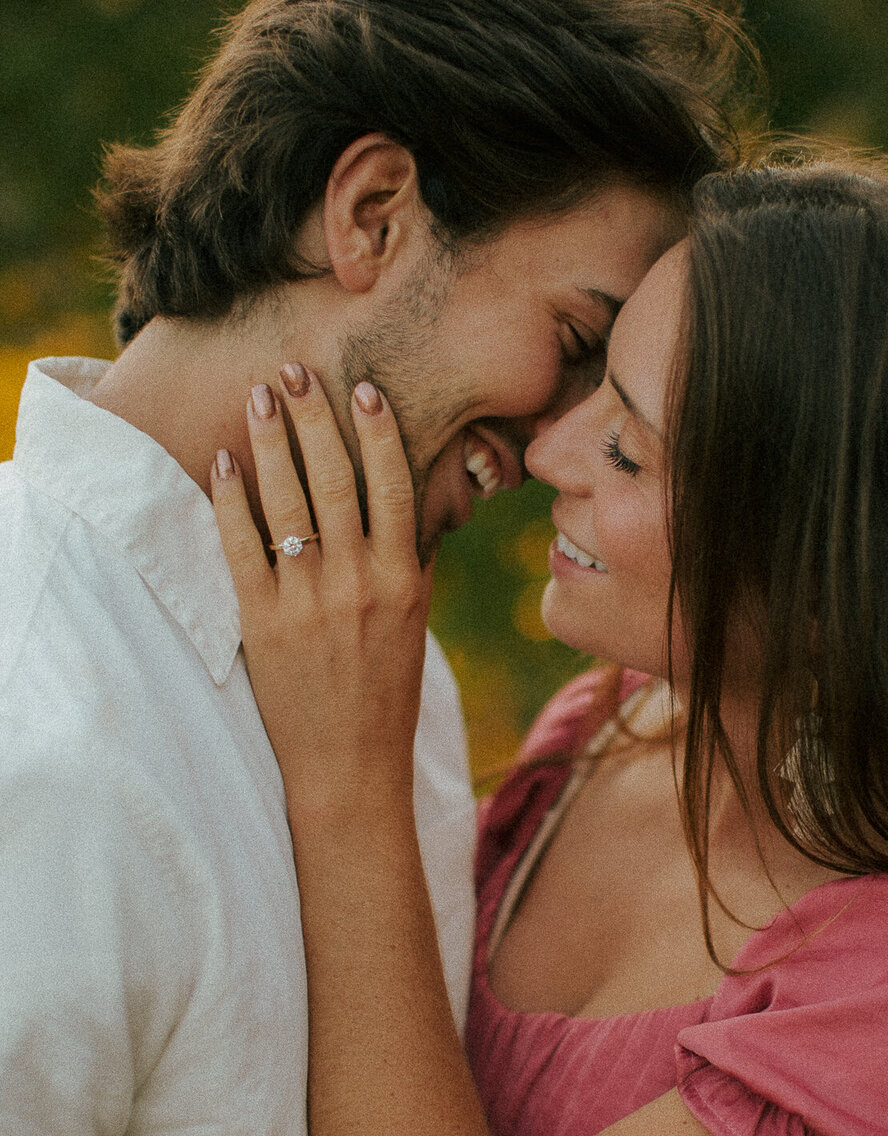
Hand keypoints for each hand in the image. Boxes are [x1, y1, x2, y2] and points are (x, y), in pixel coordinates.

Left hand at [212, 367, 430, 817]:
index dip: (377, 432)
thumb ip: (412, 564)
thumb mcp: (414, 625)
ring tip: (258, 396)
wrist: (350, 765)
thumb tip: (415, 509)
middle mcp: (358, 583)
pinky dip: (232, 500)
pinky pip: (243, 548)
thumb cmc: (386, 694)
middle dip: (313, 418)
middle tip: (293, 370)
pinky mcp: (263, 623)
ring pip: (288, 503)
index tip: (362, 388)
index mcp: (402, 580)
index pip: (392, 486)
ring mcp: (308, 602)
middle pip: (335, 479)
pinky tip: (224, 463)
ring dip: (271, 442)